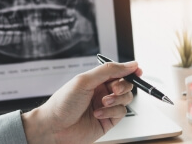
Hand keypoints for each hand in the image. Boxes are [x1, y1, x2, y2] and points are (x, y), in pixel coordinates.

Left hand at [21, 61, 141, 143]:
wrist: (54, 128)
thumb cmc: (63, 103)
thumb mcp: (85, 80)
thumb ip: (109, 70)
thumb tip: (130, 64)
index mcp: (96, 80)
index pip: (118, 71)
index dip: (129, 70)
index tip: (137, 71)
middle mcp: (102, 92)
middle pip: (126, 84)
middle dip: (123, 86)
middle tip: (114, 89)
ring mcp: (106, 106)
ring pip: (126, 99)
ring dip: (117, 99)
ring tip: (103, 102)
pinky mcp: (108, 120)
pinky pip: (121, 112)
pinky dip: (111, 112)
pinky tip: (98, 113)